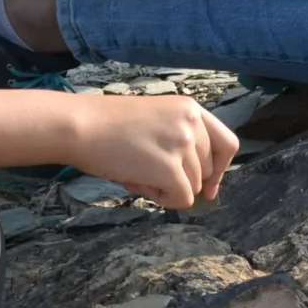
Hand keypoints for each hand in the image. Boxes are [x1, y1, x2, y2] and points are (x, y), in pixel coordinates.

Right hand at [71, 95, 236, 210]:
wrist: (80, 126)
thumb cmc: (106, 125)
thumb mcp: (155, 120)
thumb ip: (180, 140)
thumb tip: (202, 184)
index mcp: (190, 108)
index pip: (227, 143)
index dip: (220, 168)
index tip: (208, 186)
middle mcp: (192, 123)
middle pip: (209, 170)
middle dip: (183, 179)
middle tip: (147, 172)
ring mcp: (183, 145)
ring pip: (194, 187)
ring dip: (167, 188)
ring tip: (137, 172)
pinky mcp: (170, 169)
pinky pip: (182, 199)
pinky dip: (163, 200)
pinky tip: (138, 183)